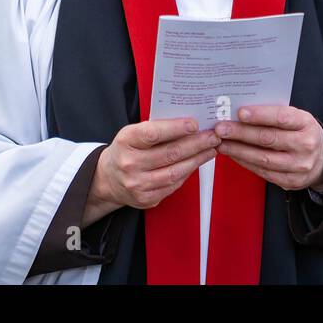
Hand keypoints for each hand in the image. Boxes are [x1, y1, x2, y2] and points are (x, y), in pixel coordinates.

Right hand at [90, 118, 219, 217]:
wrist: (108, 179)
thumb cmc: (127, 150)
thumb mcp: (133, 133)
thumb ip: (157, 128)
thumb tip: (189, 123)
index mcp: (126, 141)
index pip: (153, 133)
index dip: (176, 128)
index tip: (195, 124)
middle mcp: (129, 164)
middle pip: (170, 153)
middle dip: (196, 144)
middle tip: (214, 136)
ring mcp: (137, 184)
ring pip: (175, 172)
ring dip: (197, 159)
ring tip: (211, 149)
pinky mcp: (146, 199)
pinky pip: (173, 185)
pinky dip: (188, 172)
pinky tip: (197, 162)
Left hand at [214, 106, 322, 192]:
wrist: (322, 159)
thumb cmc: (301, 132)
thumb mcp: (296, 118)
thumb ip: (274, 114)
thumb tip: (241, 111)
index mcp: (306, 124)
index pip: (282, 118)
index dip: (260, 115)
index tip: (240, 112)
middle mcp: (305, 145)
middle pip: (268, 139)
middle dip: (241, 133)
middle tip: (221, 128)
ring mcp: (299, 166)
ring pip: (263, 159)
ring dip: (238, 150)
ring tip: (222, 143)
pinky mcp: (290, 181)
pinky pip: (263, 172)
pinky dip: (245, 163)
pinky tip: (234, 154)